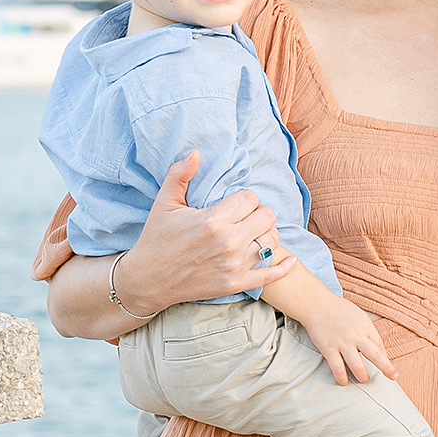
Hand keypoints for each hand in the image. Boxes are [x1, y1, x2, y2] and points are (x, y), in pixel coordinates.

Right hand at [114, 154, 289, 310]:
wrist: (148, 279)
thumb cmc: (156, 238)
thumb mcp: (164, 203)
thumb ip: (180, 174)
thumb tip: (196, 152)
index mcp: (212, 220)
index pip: (250, 198)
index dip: (244, 199)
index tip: (233, 204)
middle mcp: (228, 242)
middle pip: (267, 217)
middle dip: (257, 214)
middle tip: (244, 218)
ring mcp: (234, 265)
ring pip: (272, 241)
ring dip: (266, 235)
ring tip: (253, 234)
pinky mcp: (236, 284)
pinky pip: (271, 275)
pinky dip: (283, 266)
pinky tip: (288, 260)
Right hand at [289, 289, 397, 386]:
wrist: (316, 303)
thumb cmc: (339, 310)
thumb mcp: (359, 316)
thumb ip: (369, 332)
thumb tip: (380, 352)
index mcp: (365, 327)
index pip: (380, 346)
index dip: (386, 359)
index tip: (390, 369)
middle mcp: (356, 336)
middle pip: (376, 356)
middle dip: (386, 368)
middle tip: (392, 377)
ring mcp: (342, 343)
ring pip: (358, 367)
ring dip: (363, 377)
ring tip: (363, 379)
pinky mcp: (328, 349)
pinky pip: (338, 368)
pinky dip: (342, 378)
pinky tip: (344, 381)